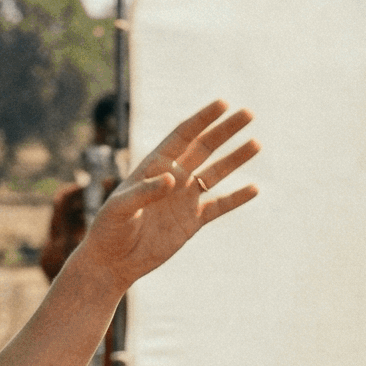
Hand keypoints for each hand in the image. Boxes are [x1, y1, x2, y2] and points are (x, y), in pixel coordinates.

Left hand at [60, 101, 261, 289]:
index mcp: (154, 167)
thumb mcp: (121, 208)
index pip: (182, 136)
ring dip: (235, 159)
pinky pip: (219, 206)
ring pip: (215, 173)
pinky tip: (254, 189)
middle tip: (248, 114)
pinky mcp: (192, 222)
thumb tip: (172, 178)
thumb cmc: (109, 230)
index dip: (202, 119)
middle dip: (225, 131)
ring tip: (256, 143)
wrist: (113, 261)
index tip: (222, 103)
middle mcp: (173, 178)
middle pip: (204, 148)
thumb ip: (145, 192)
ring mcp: (184, 199)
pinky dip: (236, 198)